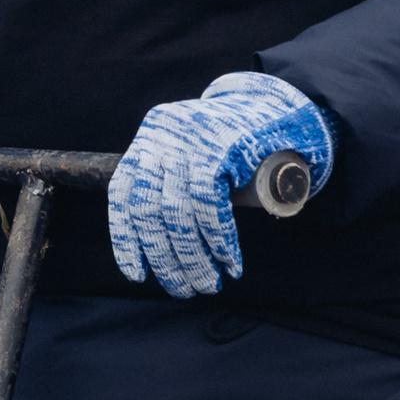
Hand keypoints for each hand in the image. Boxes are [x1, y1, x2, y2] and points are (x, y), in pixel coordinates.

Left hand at [108, 72, 335, 298]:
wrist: (276, 111)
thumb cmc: (231, 147)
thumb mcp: (190, 159)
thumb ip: (171, 188)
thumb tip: (161, 250)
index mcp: (147, 142)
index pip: (122, 195)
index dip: (125, 238)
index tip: (137, 274)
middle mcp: (160, 137)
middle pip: (148, 208)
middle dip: (164, 256)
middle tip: (183, 288)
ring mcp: (189, 140)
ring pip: (178, 211)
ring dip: (193, 257)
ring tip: (208, 283)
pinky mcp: (220, 146)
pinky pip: (209, 204)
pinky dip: (218, 239)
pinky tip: (230, 261)